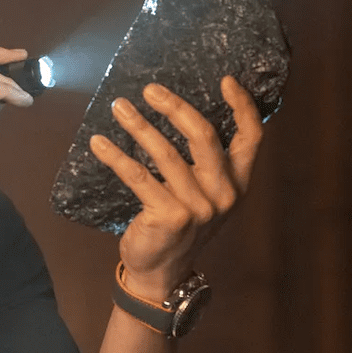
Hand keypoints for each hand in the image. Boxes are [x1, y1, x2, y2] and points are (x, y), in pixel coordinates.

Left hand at [89, 77, 261, 297]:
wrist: (162, 272)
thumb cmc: (180, 224)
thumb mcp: (204, 196)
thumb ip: (204, 164)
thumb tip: (178, 111)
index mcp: (238, 184)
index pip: (252, 138)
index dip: (242, 106)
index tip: (225, 80)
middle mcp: (223, 195)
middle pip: (203, 136)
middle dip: (175, 107)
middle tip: (150, 90)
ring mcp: (197, 207)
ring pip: (164, 152)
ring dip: (138, 125)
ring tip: (119, 106)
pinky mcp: (169, 216)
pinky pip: (137, 175)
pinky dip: (115, 156)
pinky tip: (99, 142)